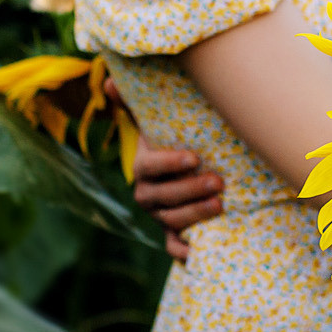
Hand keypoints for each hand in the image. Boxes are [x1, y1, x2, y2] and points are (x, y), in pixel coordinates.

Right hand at [116, 82, 223, 260]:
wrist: (187, 171)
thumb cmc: (174, 141)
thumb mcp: (157, 122)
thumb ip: (135, 102)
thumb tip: (109, 80)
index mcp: (143, 168)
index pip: (149, 168)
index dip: (169, 164)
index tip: (194, 157)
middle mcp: (148, 195)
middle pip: (164, 198)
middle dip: (190, 190)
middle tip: (218, 181)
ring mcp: (161, 217)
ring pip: (172, 221)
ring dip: (195, 215)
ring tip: (221, 204)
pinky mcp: (174, 235)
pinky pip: (174, 248)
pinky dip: (184, 252)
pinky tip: (199, 250)